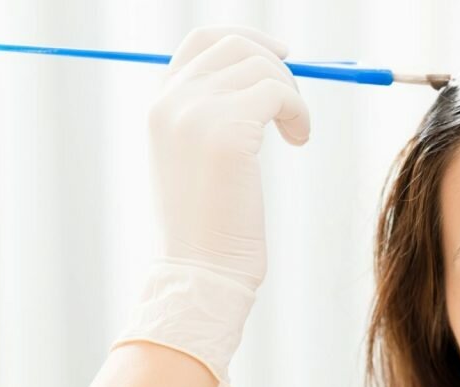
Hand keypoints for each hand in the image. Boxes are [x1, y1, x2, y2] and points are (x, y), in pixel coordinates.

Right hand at [112, 26, 308, 386]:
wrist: (200, 273)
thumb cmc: (209, 228)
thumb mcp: (198, 162)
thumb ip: (213, 116)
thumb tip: (262, 77)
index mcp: (160, 106)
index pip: (203, 42)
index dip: (247, 40)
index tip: (282, 58)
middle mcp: (171, 102)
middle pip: (237, 46)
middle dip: (278, 68)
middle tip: (293, 107)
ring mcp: (195, 113)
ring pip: (262, 67)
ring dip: (292, 95)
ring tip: (296, 131)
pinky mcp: (227, 131)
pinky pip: (279, 93)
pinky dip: (298, 112)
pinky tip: (298, 140)